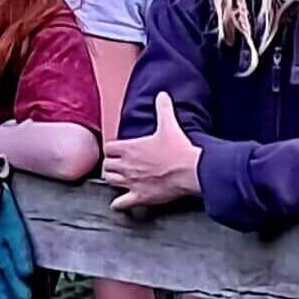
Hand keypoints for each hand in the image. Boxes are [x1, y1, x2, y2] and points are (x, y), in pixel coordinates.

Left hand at [103, 92, 202, 211]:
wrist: (192, 170)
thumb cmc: (179, 148)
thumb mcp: (169, 125)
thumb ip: (163, 109)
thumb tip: (162, 94)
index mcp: (129, 148)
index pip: (108, 148)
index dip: (111, 150)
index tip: (116, 151)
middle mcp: (126, 165)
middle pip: (106, 166)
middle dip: (110, 165)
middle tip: (116, 166)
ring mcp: (131, 182)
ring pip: (110, 182)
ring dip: (112, 180)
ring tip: (118, 179)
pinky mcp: (140, 197)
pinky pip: (121, 203)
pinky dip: (118, 204)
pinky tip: (119, 203)